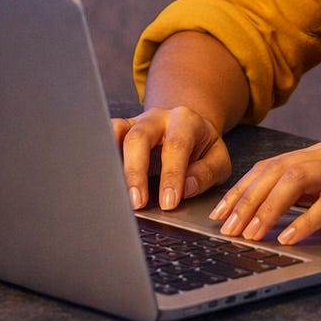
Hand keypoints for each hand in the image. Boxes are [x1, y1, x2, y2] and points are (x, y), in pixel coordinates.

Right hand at [113, 106, 232, 211]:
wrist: (190, 129)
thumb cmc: (203, 148)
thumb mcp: (218, 159)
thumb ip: (207, 173)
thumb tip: (186, 187)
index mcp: (186, 122)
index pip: (176, 146)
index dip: (171, 176)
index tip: (168, 203)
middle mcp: (158, 118)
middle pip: (140, 137)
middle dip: (136, 171)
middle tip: (137, 202)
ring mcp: (136, 122)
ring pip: (117, 134)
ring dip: (114, 163)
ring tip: (114, 191)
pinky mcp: (121, 130)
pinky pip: (106, 136)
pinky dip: (102, 153)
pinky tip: (102, 176)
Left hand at [209, 142, 320, 244]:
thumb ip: (311, 194)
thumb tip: (271, 213)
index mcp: (320, 155)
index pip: (270, 167)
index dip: (241, 189)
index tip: (220, 214)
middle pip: (276, 171)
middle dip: (246, 200)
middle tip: (227, 228)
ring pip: (297, 180)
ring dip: (269, 208)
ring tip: (252, 234)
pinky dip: (307, 220)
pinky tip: (291, 237)